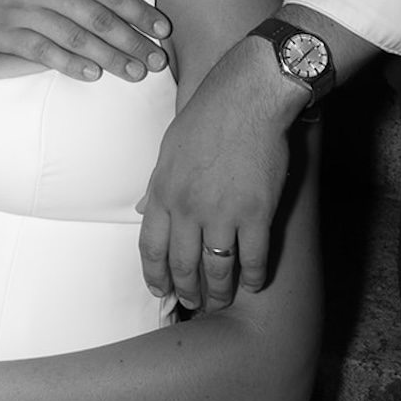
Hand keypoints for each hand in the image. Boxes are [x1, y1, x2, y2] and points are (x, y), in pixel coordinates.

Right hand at [0, 0, 171, 81]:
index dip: (139, 11)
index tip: (162, 29)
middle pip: (98, 19)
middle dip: (133, 42)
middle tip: (158, 61)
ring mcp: (25, 12)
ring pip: (75, 39)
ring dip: (110, 58)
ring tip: (135, 73)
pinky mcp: (6, 34)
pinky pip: (43, 52)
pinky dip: (70, 64)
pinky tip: (93, 74)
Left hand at [136, 42, 295, 310]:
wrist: (248, 97)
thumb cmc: (206, 117)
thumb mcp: (169, 149)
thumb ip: (157, 185)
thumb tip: (143, 211)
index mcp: (164, 192)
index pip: (151, 248)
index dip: (154, 275)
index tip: (159, 290)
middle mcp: (189, 209)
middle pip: (183, 265)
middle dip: (186, 291)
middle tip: (191, 303)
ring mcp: (224, 213)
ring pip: (218, 269)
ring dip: (219, 292)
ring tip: (221, 302)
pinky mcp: (257, 213)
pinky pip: (254, 258)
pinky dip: (253, 277)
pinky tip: (253, 284)